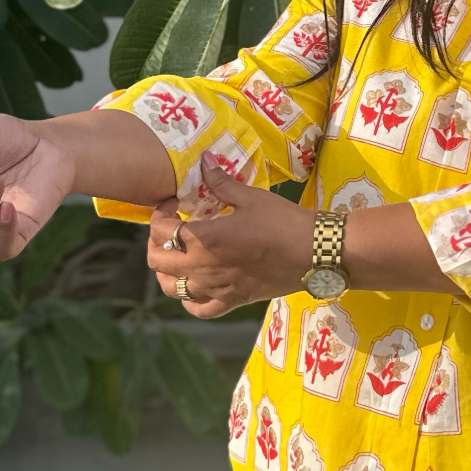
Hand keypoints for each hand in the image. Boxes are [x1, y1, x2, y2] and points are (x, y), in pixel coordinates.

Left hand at [148, 161, 313, 317]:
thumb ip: (221, 182)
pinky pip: (199, 310)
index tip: (173, 203)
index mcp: (204, 239)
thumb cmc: (282, 221)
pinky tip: (195, 287)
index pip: (162, 229)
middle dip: (156, 240)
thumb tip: (204, 160)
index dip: (160, 213)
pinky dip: (190, 301)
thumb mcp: (250, 197)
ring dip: (166, 271)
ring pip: (171, 288)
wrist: (314, 252)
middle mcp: (202, 267)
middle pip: (157, 260)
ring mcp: (216, 288)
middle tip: (172, 227)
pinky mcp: (232, 301)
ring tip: (177, 256)